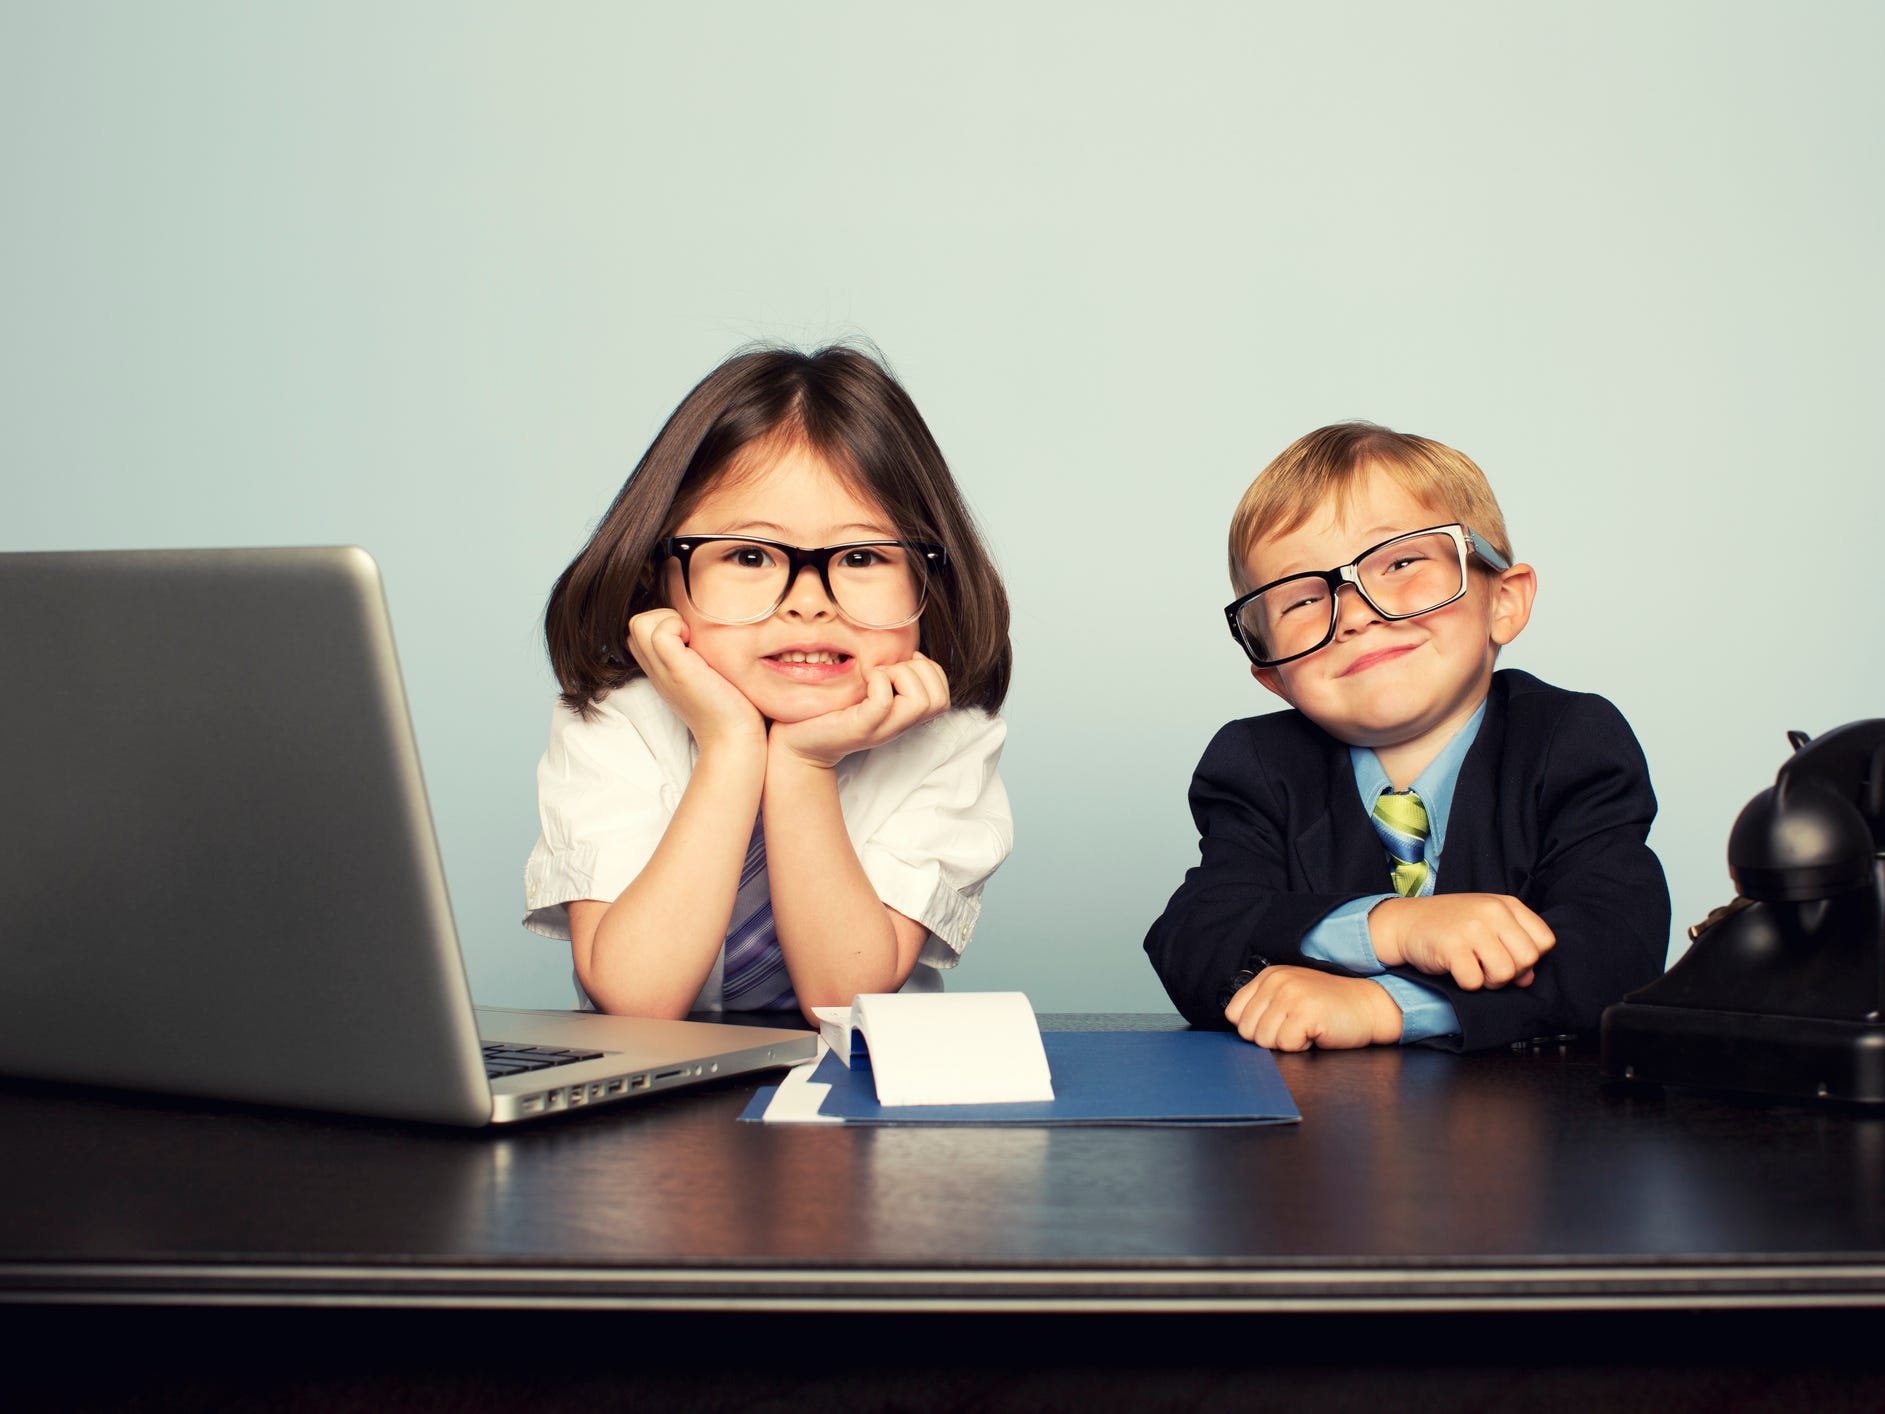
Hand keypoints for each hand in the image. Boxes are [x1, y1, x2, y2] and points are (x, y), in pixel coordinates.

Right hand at [626, 609, 764, 754]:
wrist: (734, 739)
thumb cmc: (732, 708)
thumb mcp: (706, 676)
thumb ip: (697, 655)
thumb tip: (706, 630)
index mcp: (661, 669)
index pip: (641, 631)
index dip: (664, 622)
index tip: (692, 637)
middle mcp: (656, 669)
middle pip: (636, 623)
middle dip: (664, 617)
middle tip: (692, 636)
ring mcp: (663, 670)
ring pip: (639, 622)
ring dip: (668, 620)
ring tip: (693, 640)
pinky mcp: (678, 671)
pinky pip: (660, 633)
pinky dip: (678, 627)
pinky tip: (698, 645)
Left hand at [768, 652, 949, 768]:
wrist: (798, 746)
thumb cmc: (828, 713)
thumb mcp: (865, 693)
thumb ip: (886, 677)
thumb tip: (903, 650)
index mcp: (902, 717)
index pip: (943, 698)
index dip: (930, 672)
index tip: (901, 664)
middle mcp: (897, 725)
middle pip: (938, 700)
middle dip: (920, 671)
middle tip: (888, 670)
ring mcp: (881, 728)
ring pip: (921, 701)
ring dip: (902, 675)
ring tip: (877, 675)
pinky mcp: (860, 727)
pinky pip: (884, 702)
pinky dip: (878, 681)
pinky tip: (864, 678)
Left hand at [1224, 966, 1402, 1050]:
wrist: (1368, 1006)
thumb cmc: (1330, 1007)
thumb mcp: (1290, 995)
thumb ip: (1264, 1005)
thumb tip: (1240, 1029)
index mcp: (1269, 976)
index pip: (1234, 1013)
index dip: (1255, 1027)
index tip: (1279, 1024)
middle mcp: (1276, 982)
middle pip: (1247, 1030)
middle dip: (1271, 1038)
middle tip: (1296, 1027)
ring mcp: (1290, 995)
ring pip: (1263, 1040)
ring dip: (1287, 1043)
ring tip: (1306, 1029)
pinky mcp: (1305, 1012)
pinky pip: (1285, 1045)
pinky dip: (1301, 1047)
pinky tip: (1316, 1034)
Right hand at [1368, 893, 1554, 989]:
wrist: (1405, 921)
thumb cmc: (1449, 924)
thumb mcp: (1487, 925)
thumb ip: (1513, 945)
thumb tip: (1528, 978)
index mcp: (1506, 904)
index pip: (1544, 941)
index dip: (1529, 957)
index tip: (1508, 957)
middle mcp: (1492, 912)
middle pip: (1528, 959)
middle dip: (1511, 973)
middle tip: (1489, 968)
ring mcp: (1472, 928)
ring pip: (1505, 973)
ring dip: (1490, 981)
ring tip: (1474, 970)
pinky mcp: (1452, 947)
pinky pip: (1475, 981)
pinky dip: (1467, 983)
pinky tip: (1457, 970)